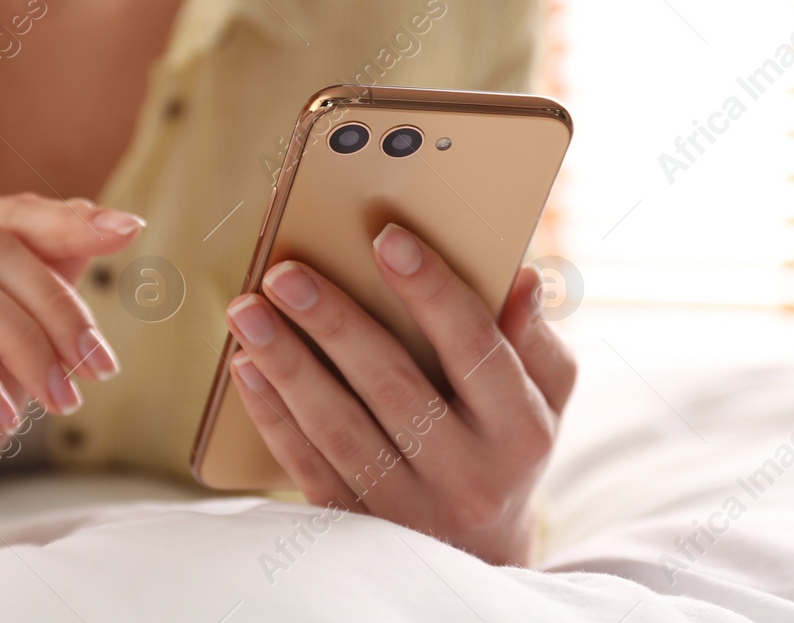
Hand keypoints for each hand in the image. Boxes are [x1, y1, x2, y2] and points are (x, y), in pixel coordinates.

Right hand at [0, 193, 142, 536]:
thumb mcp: (14, 344)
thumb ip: (48, 279)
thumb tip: (111, 222)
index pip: (0, 214)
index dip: (66, 222)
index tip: (127, 232)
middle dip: (54, 306)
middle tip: (97, 366)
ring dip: (23, 345)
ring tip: (59, 400)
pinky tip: (3, 416)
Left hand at [224, 223, 576, 564]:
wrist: (483, 554)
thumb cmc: (509, 444)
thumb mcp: (546, 396)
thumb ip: (533, 338)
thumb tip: (522, 279)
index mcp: (521, 432)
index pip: (476, 349)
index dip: (432, 292)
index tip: (388, 238)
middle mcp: (468, 475)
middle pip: (393, 387)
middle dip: (335, 324)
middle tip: (286, 273)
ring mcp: (409, 509)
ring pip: (340, 429)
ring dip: (288, 364)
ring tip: (248, 310)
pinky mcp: (358, 527)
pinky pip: (308, 467)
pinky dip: (273, 415)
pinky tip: (247, 367)